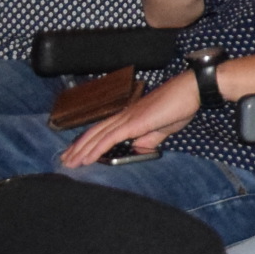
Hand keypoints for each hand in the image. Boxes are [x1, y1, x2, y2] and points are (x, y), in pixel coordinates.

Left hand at [61, 70, 198, 167]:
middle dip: (78, 147)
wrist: (189, 90)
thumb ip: (149, 139)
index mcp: (130, 117)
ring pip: (97, 136)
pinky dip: (95, 150)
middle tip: (65, 160)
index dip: (88, 142)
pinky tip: (86, 159)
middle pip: (94, 132)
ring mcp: (127, 119)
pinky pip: (109, 139)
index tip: (78, 152)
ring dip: (81, 151)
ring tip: (69, 163)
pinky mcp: (133, 123)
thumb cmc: (180, 106)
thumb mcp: (163, 129)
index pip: (103, 130)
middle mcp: (124, 116)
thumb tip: (136, 148)